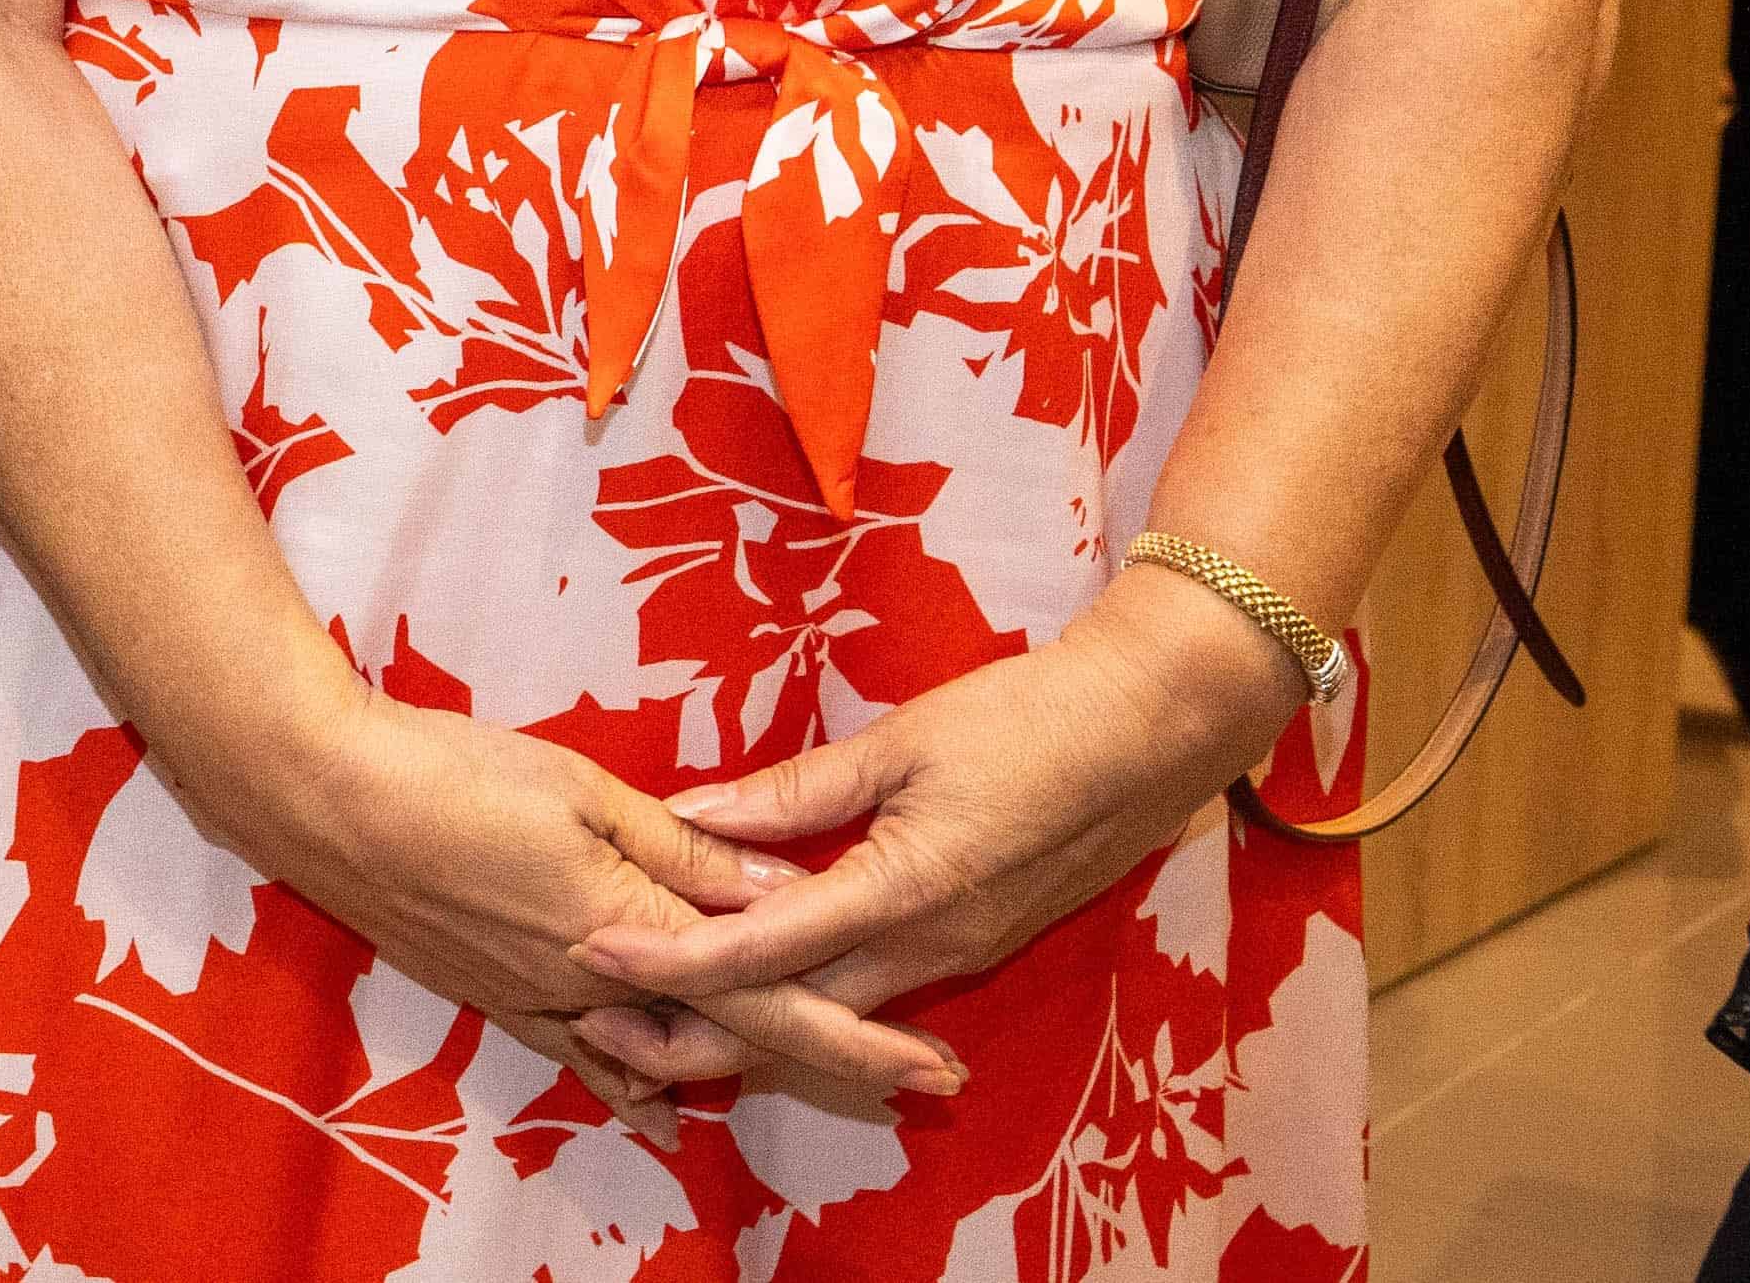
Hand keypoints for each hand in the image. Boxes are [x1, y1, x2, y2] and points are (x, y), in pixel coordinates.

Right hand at [215, 696, 963, 1127]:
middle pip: (735, 1039)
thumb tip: (788, 886)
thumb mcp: (587, 791)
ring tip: (828, 1080)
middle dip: (832, 1062)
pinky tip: (660, 1100)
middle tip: (918, 1080)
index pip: (769, 994)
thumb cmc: (455, 772)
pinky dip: (633, 1082)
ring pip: (666, 1056)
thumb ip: (689, 850)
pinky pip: (584, 1058)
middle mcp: (598, 986)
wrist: (325, 799)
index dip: (856, 1035)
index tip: (931, 1065)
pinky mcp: (496, 998)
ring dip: (747, 1070)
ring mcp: (542, 1001)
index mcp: (631, 927)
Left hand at [569, 571, 1300, 1023]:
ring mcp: (959, 951)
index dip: (671, 956)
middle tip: (600, 1022)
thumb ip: (799, 790)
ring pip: (836, 1012)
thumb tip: (694, 812)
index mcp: (904, 896)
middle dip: (698, 1030)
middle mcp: (931, 947)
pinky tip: (763, 978)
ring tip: (661, 1011)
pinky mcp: (977, 939)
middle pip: (794, 1016)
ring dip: (752, 1018)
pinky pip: (877, 989)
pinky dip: (809, 993)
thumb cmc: (1032, 719)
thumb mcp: (904, 743)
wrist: (1157, 729)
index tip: (592, 948)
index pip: (761, 948)